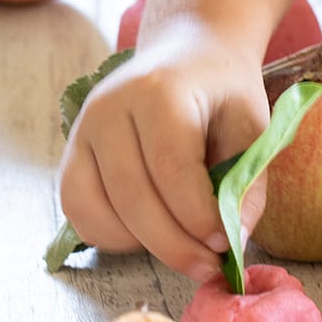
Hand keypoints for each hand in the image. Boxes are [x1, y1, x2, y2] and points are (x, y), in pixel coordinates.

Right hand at [58, 22, 270, 280]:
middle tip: (207, 267)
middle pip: (132, 196)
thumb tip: (233, 241)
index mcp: (159, 91)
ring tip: (182, 247)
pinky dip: (110, 235)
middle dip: (173, 244)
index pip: (171, 167)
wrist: (186, 54)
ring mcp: (82, 130)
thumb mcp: (251, 127)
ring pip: (98, 210)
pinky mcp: (70, 153)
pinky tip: (147, 234)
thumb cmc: (222, 93)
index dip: (197, 216)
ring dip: (141, 245)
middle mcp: (109, 108)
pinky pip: (77, 211)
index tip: (225, 245)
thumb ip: (247, 183)